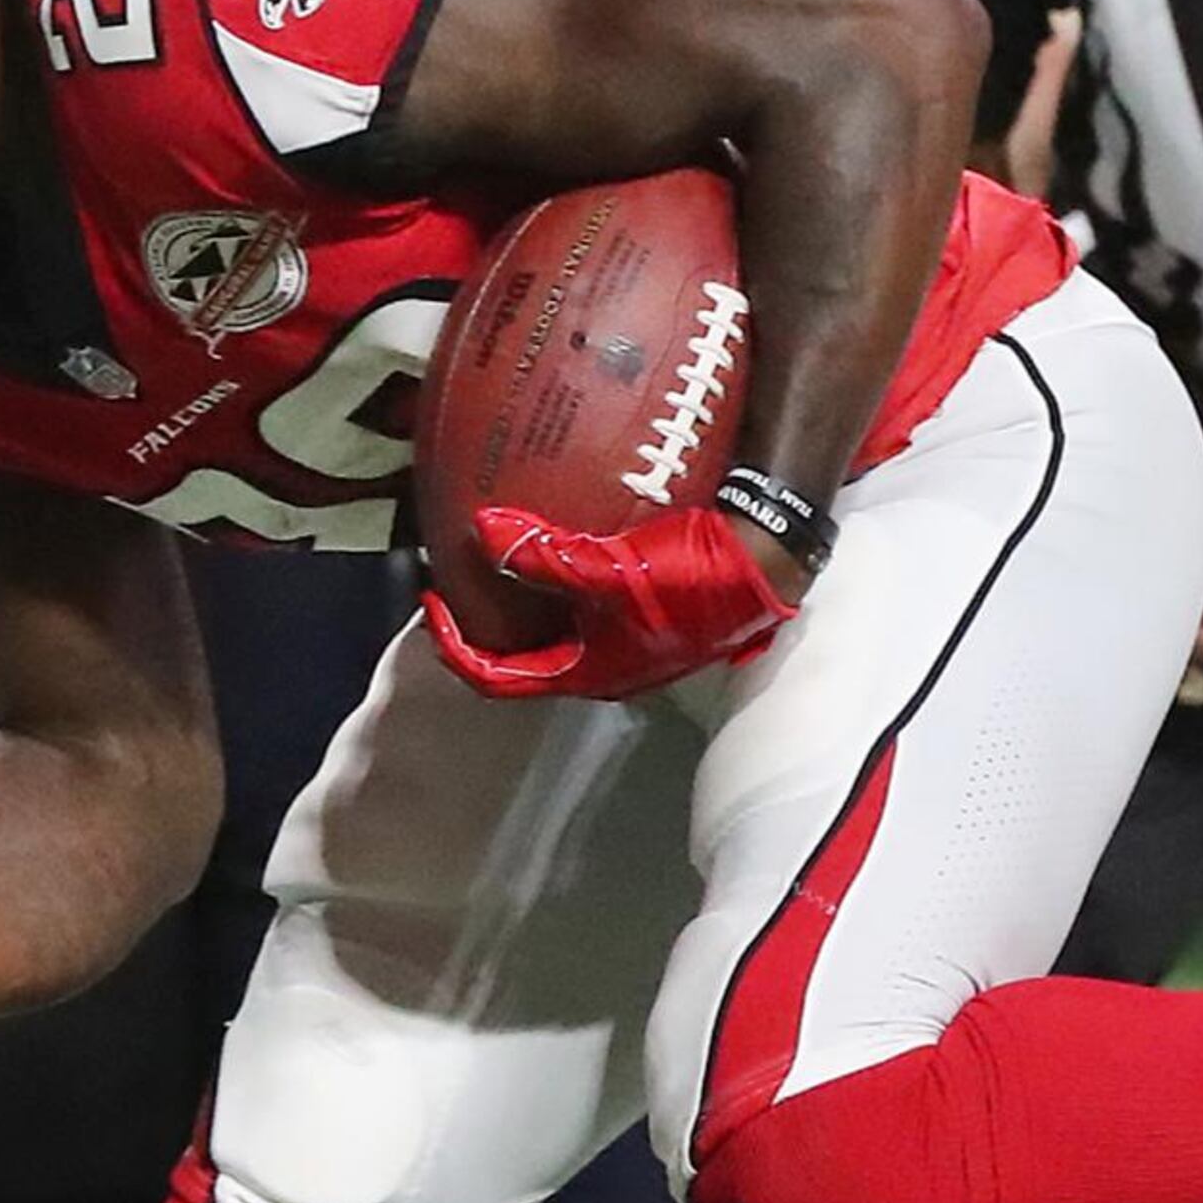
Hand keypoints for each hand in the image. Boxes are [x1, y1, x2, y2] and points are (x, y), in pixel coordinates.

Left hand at [425, 503, 799, 701]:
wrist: (771, 559)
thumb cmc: (696, 578)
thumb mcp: (612, 570)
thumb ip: (544, 556)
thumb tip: (482, 530)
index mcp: (590, 672)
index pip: (500, 678)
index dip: (456, 646)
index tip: (431, 601)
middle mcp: (608, 664)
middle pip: (529, 654)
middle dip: (491, 616)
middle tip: (461, 572)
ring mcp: (633, 639)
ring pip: (561, 622)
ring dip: (527, 591)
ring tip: (502, 544)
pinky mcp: (653, 607)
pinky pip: (590, 593)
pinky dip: (563, 568)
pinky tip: (561, 524)